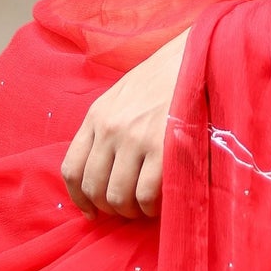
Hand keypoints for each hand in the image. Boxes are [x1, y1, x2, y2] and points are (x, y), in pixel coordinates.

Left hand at [60, 30, 189, 219]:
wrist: (198, 58)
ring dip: (131, 211)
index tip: (92, 212)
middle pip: (94, 188)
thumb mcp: (124, 96)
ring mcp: (135, 139)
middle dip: (110, 208)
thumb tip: (105, 170)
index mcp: (97, 115)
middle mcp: (110, 128)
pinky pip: (146, 195)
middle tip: (128, 209)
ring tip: (146, 207)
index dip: (80, 198)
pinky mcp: (163, 148)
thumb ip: (109, 127)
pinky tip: (162, 202)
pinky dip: (152, 208)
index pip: (71, 168)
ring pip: (118, 197)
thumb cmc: (164, 78)